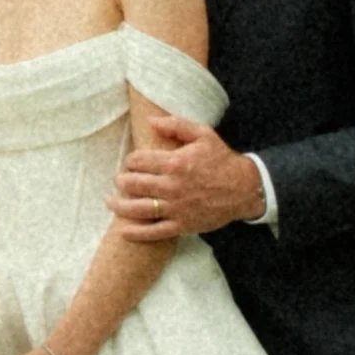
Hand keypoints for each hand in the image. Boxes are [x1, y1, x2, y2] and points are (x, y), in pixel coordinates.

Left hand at [112, 114, 265, 241]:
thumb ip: (175, 125)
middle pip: (133, 184)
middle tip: (120, 179)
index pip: (138, 161)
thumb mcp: (203, 134)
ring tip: (110, 200)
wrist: (244, 188)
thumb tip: (150, 121)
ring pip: (137, 209)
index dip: (131, 160)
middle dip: (121, 180)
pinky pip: (153, 232)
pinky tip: (123, 230)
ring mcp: (175, 208)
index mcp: (175, 163)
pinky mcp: (181, 226)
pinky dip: (135, 233)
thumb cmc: (222, 159)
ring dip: (118, 205)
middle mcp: (172, 186)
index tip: (132, 162)